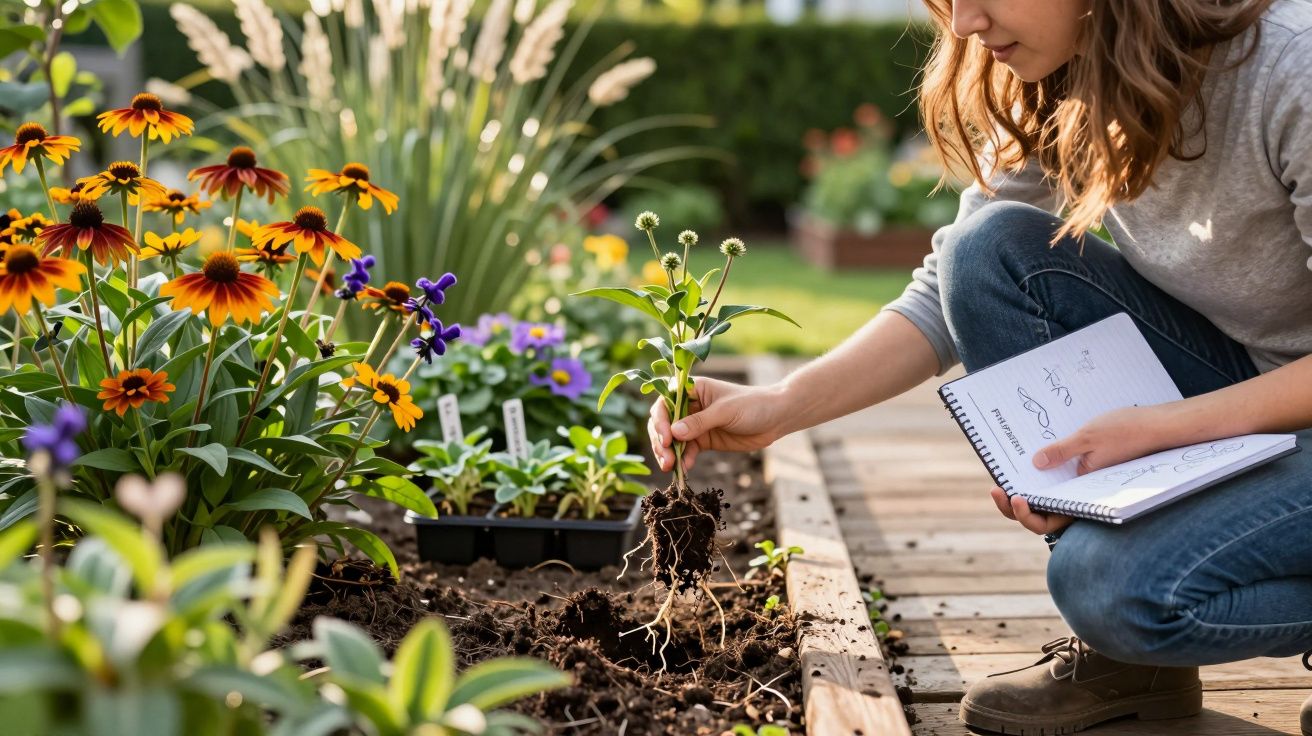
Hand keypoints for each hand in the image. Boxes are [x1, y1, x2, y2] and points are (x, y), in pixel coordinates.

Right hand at [648, 377, 787, 471]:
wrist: (776, 418)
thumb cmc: (752, 405)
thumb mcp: (725, 411)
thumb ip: (699, 422)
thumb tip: (674, 433)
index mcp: (692, 389)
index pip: (665, 402)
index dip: (661, 419)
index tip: (666, 437)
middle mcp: (690, 406)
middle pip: (665, 423)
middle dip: (661, 440)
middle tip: (665, 458)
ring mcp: (696, 424)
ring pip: (673, 439)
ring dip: (669, 453)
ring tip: (670, 467)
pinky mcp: (703, 440)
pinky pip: (686, 450)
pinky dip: (683, 460)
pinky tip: (684, 468)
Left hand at [988, 405, 1174, 534]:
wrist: (1161, 425)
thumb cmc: (1129, 432)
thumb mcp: (1089, 437)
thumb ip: (1063, 451)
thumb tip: (1036, 462)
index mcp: (1084, 500)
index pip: (1046, 524)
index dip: (1024, 515)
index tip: (1012, 497)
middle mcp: (1081, 499)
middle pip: (1041, 515)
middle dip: (1015, 506)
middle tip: (996, 489)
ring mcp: (1082, 489)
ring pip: (1047, 500)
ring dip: (1026, 491)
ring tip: (1004, 477)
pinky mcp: (1084, 475)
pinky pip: (1058, 482)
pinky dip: (1041, 475)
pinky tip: (1028, 461)